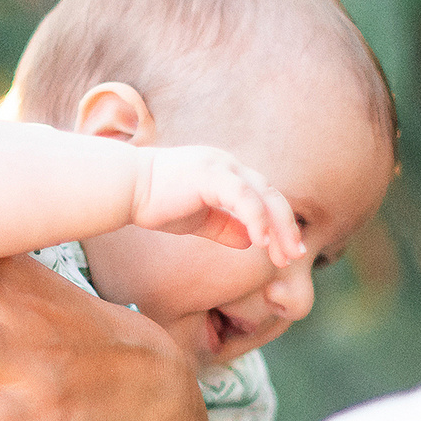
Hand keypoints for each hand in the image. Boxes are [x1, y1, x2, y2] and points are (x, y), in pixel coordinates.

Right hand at [130, 145, 302, 265]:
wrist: (125, 187)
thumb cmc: (155, 202)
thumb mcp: (198, 219)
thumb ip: (224, 226)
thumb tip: (250, 240)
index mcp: (226, 173)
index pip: (263, 197)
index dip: (279, 224)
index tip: (287, 252)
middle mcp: (228, 165)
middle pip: (271, 195)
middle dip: (287, 227)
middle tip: (295, 255)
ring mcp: (221, 166)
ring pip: (264, 196)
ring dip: (279, 227)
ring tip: (285, 255)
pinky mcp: (210, 175)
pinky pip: (244, 197)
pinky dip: (257, 219)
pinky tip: (262, 243)